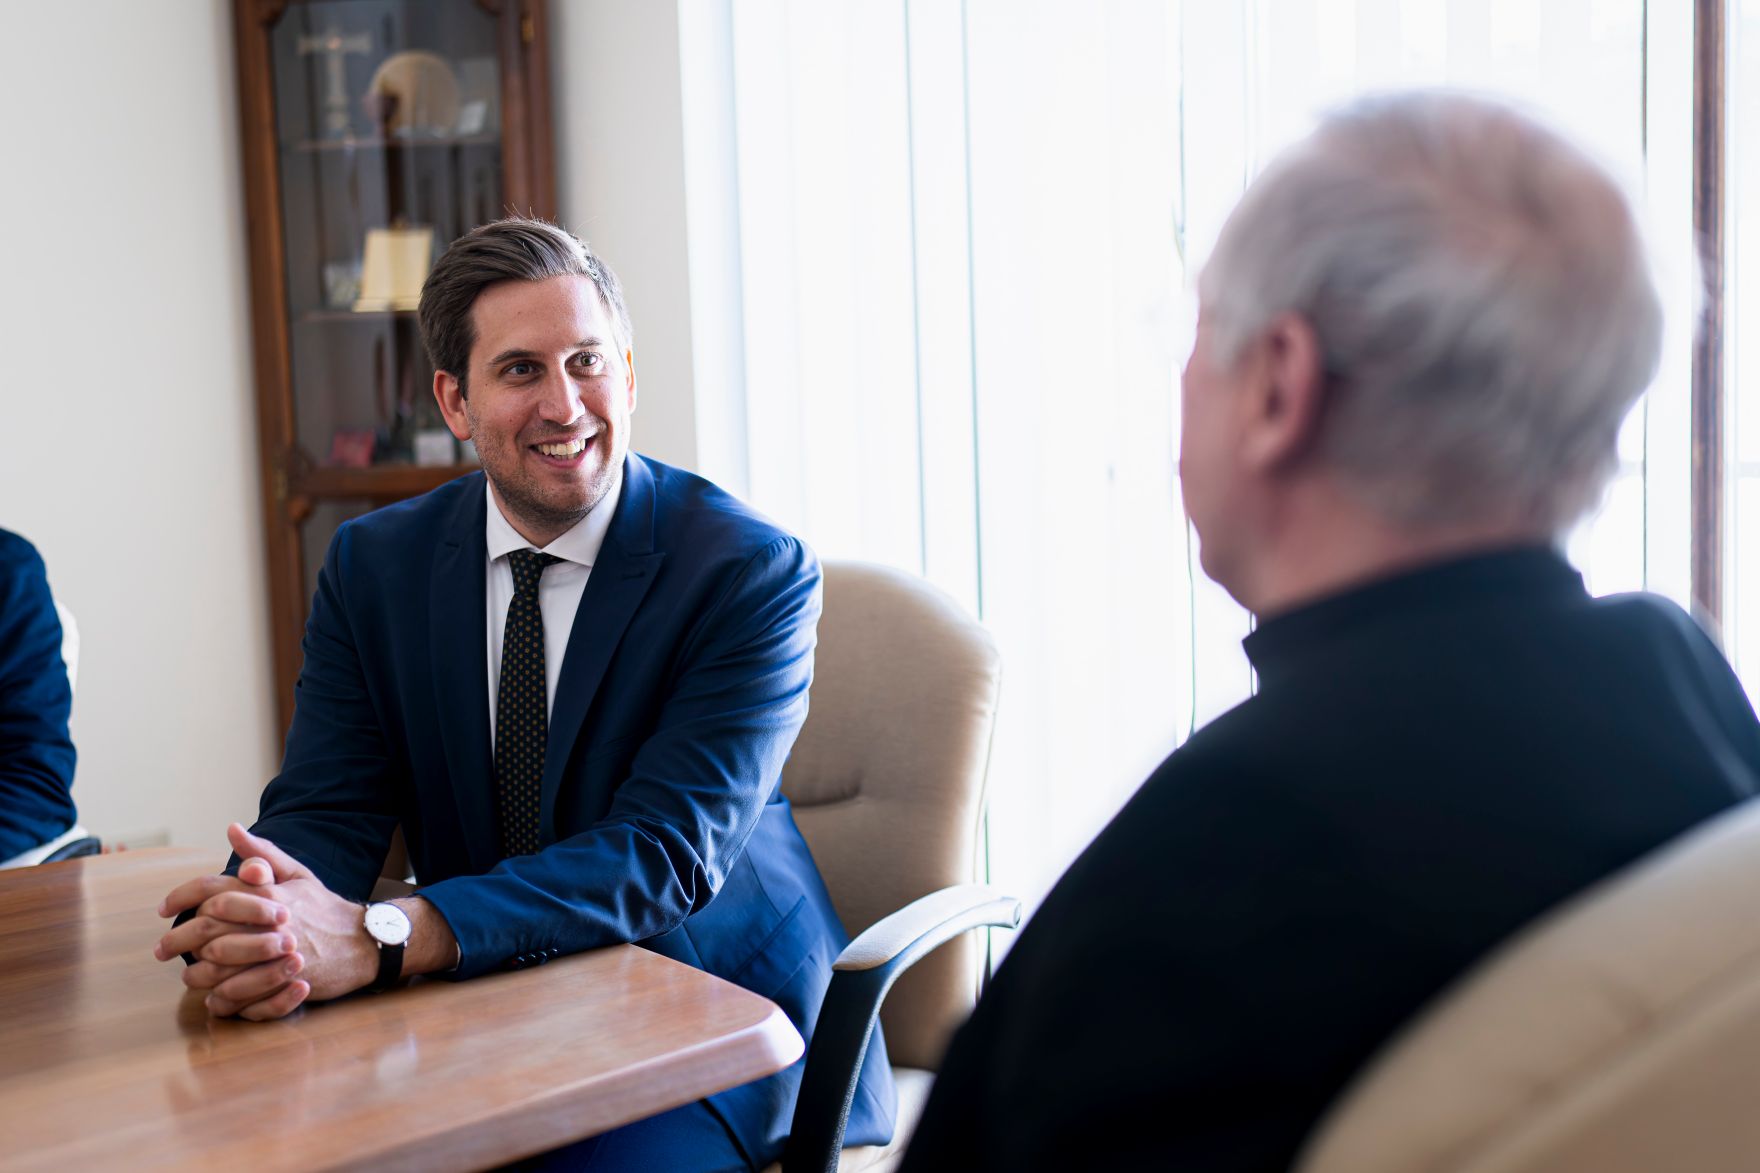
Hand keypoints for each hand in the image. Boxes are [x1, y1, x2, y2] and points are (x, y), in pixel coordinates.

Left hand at [155, 824, 379, 1018]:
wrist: (363, 943)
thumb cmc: (325, 909)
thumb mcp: (298, 874)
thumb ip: (262, 854)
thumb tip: (233, 829)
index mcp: (267, 891)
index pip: (211, 890)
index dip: (180, 898)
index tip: (162, 910)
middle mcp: (267, 920)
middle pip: (206, 929)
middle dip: (177, 940)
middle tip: (162, 950)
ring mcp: (274, 952)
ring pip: (215, 965)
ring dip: (194, 973)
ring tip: (188, 975)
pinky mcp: (281, 982)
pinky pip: (237, 993)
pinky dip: (219, 996)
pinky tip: (212, 994)